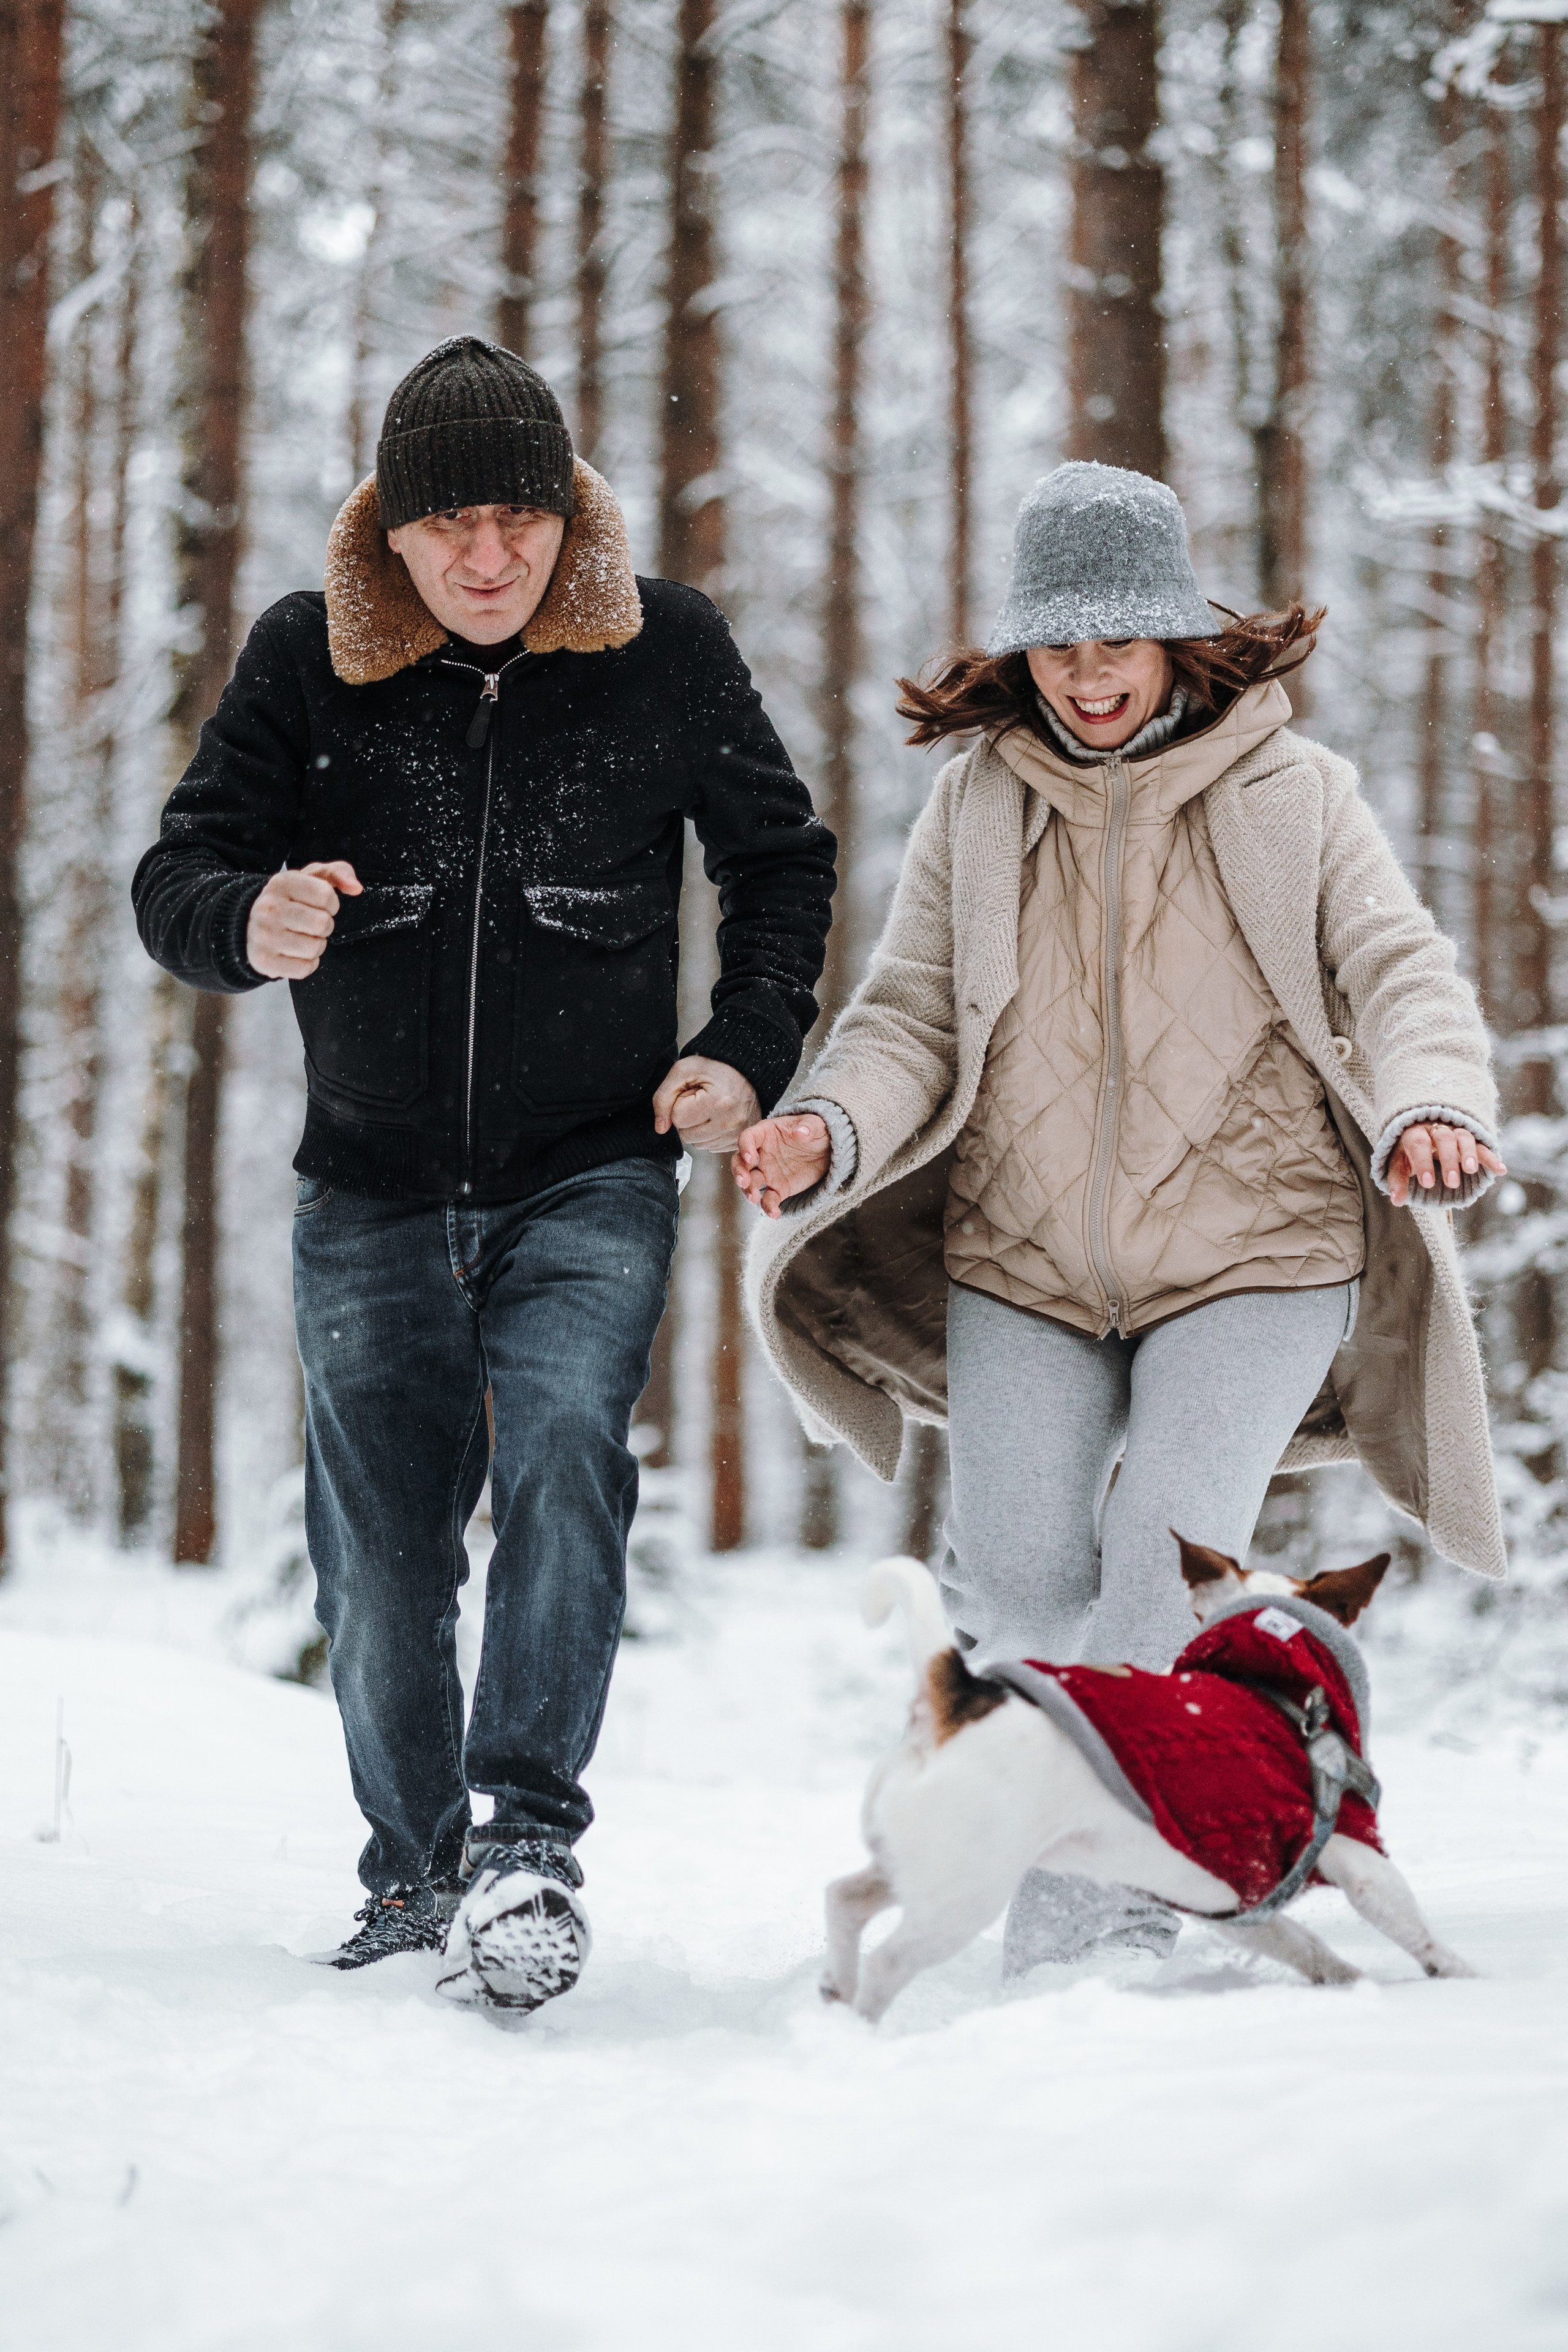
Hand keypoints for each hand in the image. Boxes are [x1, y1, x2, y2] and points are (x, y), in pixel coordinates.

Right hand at [246, 860, 361, 980]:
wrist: (249, 926)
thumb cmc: (289, 901)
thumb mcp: (310, 879)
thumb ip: (337, 873)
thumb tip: (356, 888)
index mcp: (281, 883)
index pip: (326, 895)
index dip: (331, 904)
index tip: (320, 906)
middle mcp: (269, 908)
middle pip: (322, 923)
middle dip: (325, 926)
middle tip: (312, 925)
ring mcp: (264, 936)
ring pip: (315, 948)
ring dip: (316, 945)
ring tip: (303, 937)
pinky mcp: (264, 961)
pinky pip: (305, 969)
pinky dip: (307, 964)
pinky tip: (296, 953)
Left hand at [652, 1056, 761, 1152]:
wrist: (747, 1071)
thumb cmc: (717, 1068)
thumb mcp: (683, 1070)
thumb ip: (663, 1097)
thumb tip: (660, 1127)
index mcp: (718, 1102)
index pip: (677, 1119)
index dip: (680, 1103)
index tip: (694, 1093)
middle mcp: (730, 1121)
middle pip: (686, 1135)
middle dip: (687, 1117)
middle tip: (701, 1100)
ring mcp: (737, 1134)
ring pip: (697, 1144)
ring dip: (697, 1127)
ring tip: (710, 1107)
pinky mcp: (739, 1140)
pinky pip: (711, 1147)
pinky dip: (709, 1133)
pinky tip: (717, 1117)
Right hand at [732, 1113, 830, 1216]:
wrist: (826, 1150)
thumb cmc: (817, 1131)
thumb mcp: (817, 1124)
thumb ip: (809, 1126)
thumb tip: (801, 1132)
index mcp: (766, 1133)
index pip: (748, 1138)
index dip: (745, 1147)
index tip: (750, 1158)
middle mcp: (761, 1153)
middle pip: (741, 1162)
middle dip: (739, 1171)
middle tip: (743, 1181)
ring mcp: (768, 1172)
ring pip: (751, 1183)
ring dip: (748, 1191)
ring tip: (753, 1199)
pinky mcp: (779, 1188)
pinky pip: (769, 1199)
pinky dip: (769, 1207)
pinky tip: (774, 1214)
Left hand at [1387, 1121, 1505, 1205]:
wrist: (1421, 1135)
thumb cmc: (1407, 1153)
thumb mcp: (1398, 1165)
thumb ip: (1397, 1182)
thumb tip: (1396, 1201)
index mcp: (1415, 1133)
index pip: (1418, 1143)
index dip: (1423, 1162)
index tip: (1427, 1183)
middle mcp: (1436, 1129)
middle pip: (1444, 1139)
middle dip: (1449, 1160)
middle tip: (1451, 1182)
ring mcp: (1454, 1132)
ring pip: (1464, 1137)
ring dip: (1469, 1153)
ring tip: (1471, 1170)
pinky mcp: (1470, 1139)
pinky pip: (1483, 1145)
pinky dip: (1492, 1157)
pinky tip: (1500, 1170)